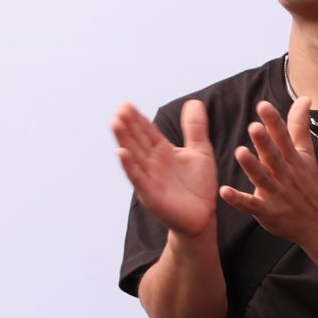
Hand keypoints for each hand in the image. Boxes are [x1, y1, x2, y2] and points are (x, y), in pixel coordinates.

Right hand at [113, 99, 217, 240]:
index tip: (126, 104)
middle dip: (128, 125)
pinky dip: (129, 166)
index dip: (137, 118)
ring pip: (134, 155)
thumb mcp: (200, 152)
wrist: (202, 217)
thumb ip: (195, 128)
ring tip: (115, 124)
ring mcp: (149, 177)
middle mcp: (152, 162)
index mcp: (162, 151)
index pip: (147, 131)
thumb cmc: (199, 185)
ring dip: (123, 140)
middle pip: (137, 140)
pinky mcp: (150, 194)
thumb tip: (194, 101)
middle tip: (119, 109)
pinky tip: (121, 153)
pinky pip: (138, 177)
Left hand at [224, 98, 317, 247]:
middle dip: (265, 142)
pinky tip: (224, 191)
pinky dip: (238, 199)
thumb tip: (304, 98)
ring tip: (240, 152)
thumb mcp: (305, 155)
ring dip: (252, 167)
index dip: (274, 121)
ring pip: (263, 178)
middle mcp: (284, 174)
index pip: (283, 137)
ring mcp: (277, 193)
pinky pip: (250, 205)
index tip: (263, 105)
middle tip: (254, 127)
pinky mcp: (267, 211)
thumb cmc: (308, 184)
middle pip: (274, 156)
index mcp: (292, 159)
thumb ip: (298, 126)